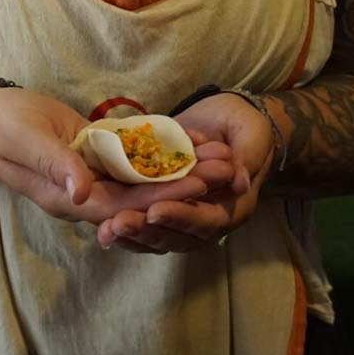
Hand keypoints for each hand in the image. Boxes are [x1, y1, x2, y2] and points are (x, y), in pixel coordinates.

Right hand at [0, 87, 234, 225]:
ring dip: (182, 167)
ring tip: (221, 154)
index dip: (162, 198)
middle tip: (226, 170)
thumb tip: (83, 194)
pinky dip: (163, 148)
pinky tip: (193, 138)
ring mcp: (93, 174)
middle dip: (185, 184)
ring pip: (145, 176)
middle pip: (144, 194)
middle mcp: (87, 192)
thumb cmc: (0, 127)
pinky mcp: (96, 153)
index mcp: (69, 200)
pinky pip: (135, 155)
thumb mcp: (25, 143)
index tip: (198, 188)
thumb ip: (55, 167)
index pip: (125, 206)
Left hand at [96, 94, 277, 253]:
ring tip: (105, 230)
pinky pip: (146, 224)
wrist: (230, 118)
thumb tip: (239, 182)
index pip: (206, 220)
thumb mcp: (252, 135)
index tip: (155, 209)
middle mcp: (208, 218)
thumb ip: (246, 157)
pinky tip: (102, 227)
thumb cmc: (246, 125)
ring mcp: (185, 215)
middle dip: (147, 231)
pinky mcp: (166, 206)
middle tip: (118, 224)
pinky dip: (126, 228)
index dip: (181, 217)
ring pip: (158, 236)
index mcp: (233, 207)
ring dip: (132, 235)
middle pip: (177, 236)